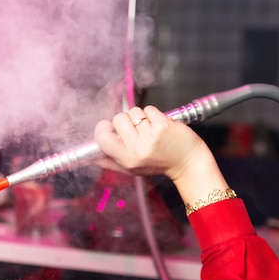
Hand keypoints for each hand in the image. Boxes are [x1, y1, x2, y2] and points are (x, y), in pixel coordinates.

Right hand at [94, 105, 230, 204]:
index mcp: (126, 159)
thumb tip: (91, 157)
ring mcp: (149, 137)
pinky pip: (149, 109)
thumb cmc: (159, 164)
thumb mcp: (131, 169)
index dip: (104, 128)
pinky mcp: (162, 127)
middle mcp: (136, 150)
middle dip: (126, 119)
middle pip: (118, 119)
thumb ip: (110, 162)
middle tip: (137, 130)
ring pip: (134, 112)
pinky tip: (160, 125)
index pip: (102, 138)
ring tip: (150, 128)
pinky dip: (154, 114)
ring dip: (141, 116)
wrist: (187, 163)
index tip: (110, 127)